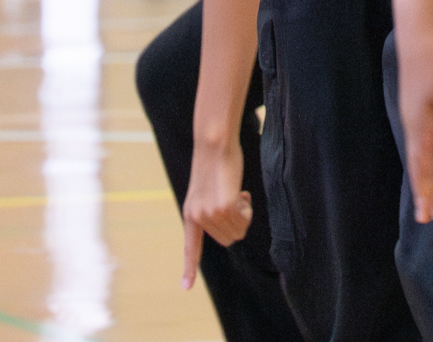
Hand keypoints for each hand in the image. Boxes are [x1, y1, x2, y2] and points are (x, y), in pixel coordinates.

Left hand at [179, 137, 252, 288]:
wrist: (213, 144)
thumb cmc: (215, 163)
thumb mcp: (208, 190)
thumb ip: (214, 209)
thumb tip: (233, 226)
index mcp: (190, 214)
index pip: (190, 246)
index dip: (189, 267)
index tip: (185, 287)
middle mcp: (197, 217)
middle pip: (228, 239)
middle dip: (238, 223)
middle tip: (238, 200)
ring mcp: (210, 213)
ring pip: (238, 231)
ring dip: (244, 214)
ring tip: (238, 193)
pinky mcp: (223, 206)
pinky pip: (244, 219)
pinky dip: (247, 208)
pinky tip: (241, 191)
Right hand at [393, 11, 432, 224]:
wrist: (421, 22)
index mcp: (421, 125)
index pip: (424, 168)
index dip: (430, 194)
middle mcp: (413, 121)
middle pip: (418, 164)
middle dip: (426, 191)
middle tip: (430, 219)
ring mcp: (413, 108)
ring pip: (418, 150)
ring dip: (424, 174)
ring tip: (428, 192)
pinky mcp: (417, 96)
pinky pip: (419, 135)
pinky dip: (423, 153)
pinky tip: (429, 152)